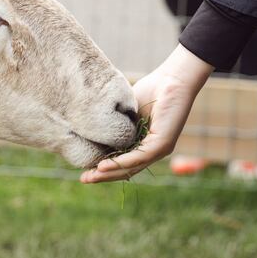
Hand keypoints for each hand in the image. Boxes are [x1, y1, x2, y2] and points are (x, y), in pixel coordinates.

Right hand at [80, 45, 213, 182]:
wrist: (172, 78)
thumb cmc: (152, 90)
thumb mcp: (127, 112)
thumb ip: (117, 124)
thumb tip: (96, 132)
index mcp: (145, 144)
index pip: (124, 162)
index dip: (104, 169)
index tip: (84, 170)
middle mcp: (153, 151)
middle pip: (126, 170)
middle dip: (103, 176)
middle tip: (84, 179)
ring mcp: (159, 150)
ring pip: (131, 168)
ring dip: (109, 173)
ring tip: (90, 175)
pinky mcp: (163, 144)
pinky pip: (138, 158)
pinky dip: (120, 163)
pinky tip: (103, 166)